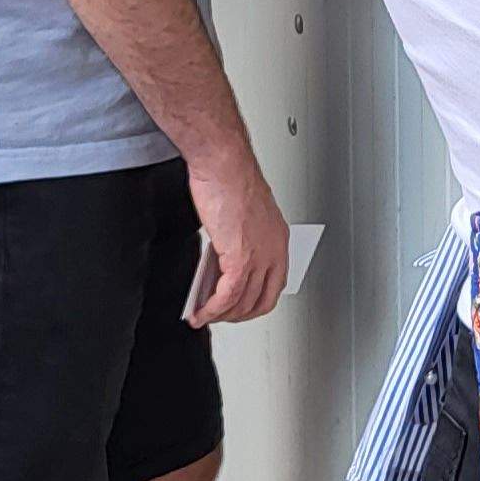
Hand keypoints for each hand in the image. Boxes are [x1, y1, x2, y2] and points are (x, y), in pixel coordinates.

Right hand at [184, 148, 292, 326]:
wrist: (223, 163)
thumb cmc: (230, 178)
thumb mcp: (240, 217)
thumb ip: (236, 244)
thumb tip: (220, 268)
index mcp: (279, 238)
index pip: (274, 284)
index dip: (254, 302)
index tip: (237, 306)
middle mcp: (275, 250)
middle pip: (261, 300)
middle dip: (238, 315)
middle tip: (218, 316)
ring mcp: (259, 256)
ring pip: (242, 303)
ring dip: (221, 316)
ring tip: (203, 316)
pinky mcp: (240, 258)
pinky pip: (226, 297)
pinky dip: (212, 310)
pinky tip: (200, 312)